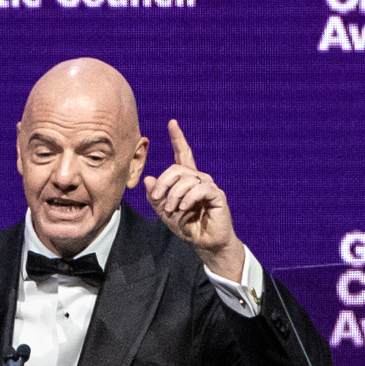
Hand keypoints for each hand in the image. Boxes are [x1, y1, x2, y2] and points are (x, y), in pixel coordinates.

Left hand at [144, 119, 245, 280]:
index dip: (178, 139)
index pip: (183, 154)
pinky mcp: (217, 195)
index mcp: (188, 180)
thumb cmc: (187, 226)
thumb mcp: (165, 213)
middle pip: (177, 169)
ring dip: (174, 195)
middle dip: (163, 182)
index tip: (172, 123)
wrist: (205, 242)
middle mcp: (199, 178)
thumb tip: (147, 179)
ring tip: (171, 209)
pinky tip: (184, 208)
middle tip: (157, 197)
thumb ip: (155, 197)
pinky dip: (188, 198)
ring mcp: (209, 186)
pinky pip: (200, 189)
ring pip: (186, 179)